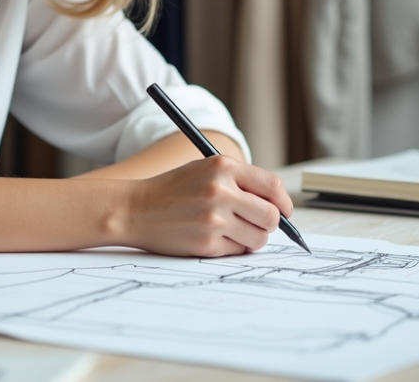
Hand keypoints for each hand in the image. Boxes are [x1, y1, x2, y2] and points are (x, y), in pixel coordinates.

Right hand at [122, 156, 293, 256]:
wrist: (134, 209)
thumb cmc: (172, 190)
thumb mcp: (204, 170)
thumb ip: (239, 181)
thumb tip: (278, 206)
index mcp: (223, 167)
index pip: (273, 186)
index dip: (284, 202)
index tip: (284, 211)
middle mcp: (221, 191)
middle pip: (272, 216)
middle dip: (270, 224)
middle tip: (257, 224)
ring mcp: (213, 218)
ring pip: (259, 238)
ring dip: (251, 238)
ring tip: (232, 231)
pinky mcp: (206, 243)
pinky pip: (237, 250)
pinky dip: (232, 247)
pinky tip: (212, 237)